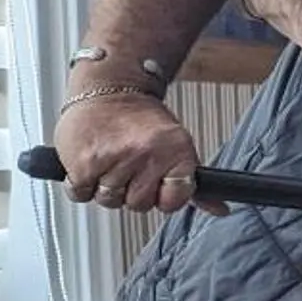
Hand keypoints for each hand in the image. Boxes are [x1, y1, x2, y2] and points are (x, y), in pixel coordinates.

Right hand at [53, 93, 215, 215]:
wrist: (109, 90)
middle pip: (139, 205)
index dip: (163, 197)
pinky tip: (90, 162)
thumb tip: (220, 210)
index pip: (174, 201)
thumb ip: (193, 183)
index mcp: (176, 151)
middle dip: (132, 191)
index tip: (157, 184)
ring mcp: (112, 159)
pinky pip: (81, 194)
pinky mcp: (81, 163)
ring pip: (109, 201)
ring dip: (106, 186)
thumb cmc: (142, 120)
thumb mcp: (178, 145)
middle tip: (128, 166)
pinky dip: (82, 184)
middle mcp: (145, 154)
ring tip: (109, 161)